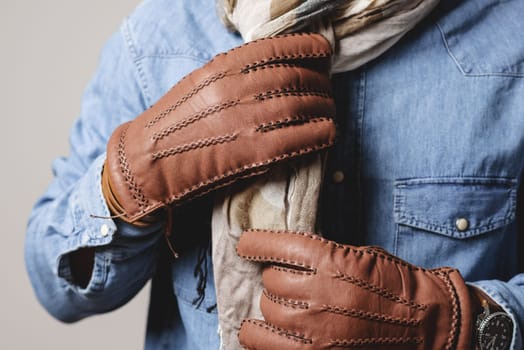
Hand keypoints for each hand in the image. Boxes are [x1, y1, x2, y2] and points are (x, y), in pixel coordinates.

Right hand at [102, 33, 335, 224]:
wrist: (146, 164)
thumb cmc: (172, 126)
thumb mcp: (198, 86)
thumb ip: (234, 76)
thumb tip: (273, 71)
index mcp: (221, 69)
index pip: (276, 49)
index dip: (308, 48)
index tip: (324, 51)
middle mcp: (235, 89)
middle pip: (295, 78)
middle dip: (320, 84)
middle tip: (327, 91)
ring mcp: (244, 121)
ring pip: (302, 106)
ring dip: (325, 109)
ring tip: (329, 112)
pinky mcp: (251, 153)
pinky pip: (298, 138)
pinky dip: (319, 134)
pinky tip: (328, 134)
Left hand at [236, 229, 474, 348]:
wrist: (426, 321)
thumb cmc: (393, 283)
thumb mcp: (357, 254)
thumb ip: (318, 256)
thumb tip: (281, 257)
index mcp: (329, 261)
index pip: (273, 246)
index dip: (254, 244)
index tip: (247, 244)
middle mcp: (317, 295)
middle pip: (269, 283)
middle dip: (275, 281)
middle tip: (287, 283)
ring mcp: (316, 331)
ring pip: (265, 315)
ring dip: (270, 310)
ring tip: (279, 310)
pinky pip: (268, 349)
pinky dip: (263, 340)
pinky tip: (269, 335)